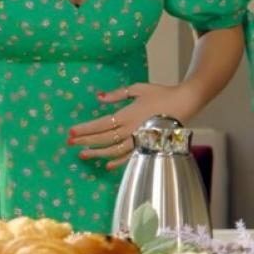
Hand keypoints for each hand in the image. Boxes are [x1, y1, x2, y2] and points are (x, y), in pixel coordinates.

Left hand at [68, 83, 198, 170]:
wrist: (183, 104)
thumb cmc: (160, 94)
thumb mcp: (138, 89)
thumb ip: (117, 94)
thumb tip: (99, 97)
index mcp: (128, 114)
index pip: (101, 125)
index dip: (85, 129)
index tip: (71, 132)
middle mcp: (131, 130)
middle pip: (104, 138)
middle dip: (86, 141)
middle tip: (70, 144)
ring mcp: (139, 140)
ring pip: (114, 151)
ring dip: (97, 153)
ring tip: (84, 154)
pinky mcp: (147, 146)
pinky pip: (129, 157)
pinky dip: (117, 162)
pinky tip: (107, 164)